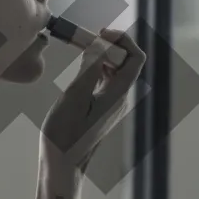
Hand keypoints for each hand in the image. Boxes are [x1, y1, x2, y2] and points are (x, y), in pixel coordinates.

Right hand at [40, 29, 145, 172]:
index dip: (122, 40)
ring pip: (115, 71)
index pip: (135, 58)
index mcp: (117, 95)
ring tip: (79, 49)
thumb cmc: (65, 135)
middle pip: (126, 62)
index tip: (100, 34)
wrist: (63, 164)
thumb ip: (89, 69)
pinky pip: (106, 81)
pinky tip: (80, 68)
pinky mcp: (103, 109)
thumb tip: (100, 45)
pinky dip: (96, 69)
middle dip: (108, 45)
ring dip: (101, 56)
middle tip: (83, 39)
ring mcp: (113, 105)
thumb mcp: (74, 97)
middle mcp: (120, 99)